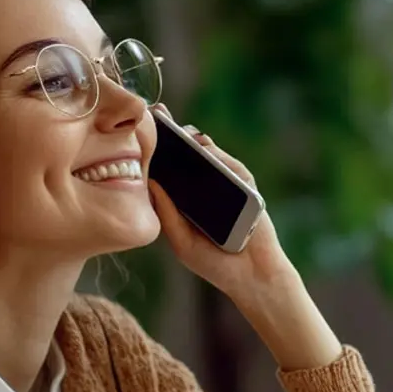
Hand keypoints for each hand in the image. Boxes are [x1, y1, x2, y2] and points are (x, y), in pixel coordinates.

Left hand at [147, 105, 295, 299]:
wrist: (252, 276)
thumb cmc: (214, 263)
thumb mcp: (181, 241)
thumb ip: (167, 214)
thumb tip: (150, 183)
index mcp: (187, 201)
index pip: (170, 171)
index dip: (158, 152)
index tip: (141, 132)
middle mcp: (206, 190)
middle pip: (189, 157)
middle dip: (175, 135)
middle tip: (159, 115)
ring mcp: (228, 186)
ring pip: (210, 156)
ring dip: (194, 140)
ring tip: (177, 129)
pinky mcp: (247, 187)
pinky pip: (231, 166)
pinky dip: (218, 154)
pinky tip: (202, 146)